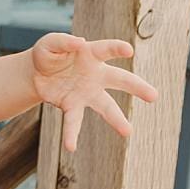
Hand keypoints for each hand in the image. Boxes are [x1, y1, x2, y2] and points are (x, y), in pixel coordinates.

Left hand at [29, 33, 158, 152]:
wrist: (35, 73)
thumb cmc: (48, 53)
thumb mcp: (50, 43)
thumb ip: (63, 41)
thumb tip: (80, 42)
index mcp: (91, 54)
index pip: (106, 49)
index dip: (116, 48)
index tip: (128, 50)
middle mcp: (95, 75)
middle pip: (120, 80)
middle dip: (137, 87)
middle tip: (154, 96)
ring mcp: (86, 92)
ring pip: (106, 106)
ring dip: (116, 119)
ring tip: (128, 132)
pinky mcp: (72, 106)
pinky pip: (74, 121)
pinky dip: (71, 134)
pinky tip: (71, 147)